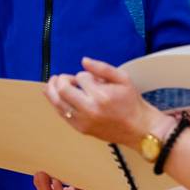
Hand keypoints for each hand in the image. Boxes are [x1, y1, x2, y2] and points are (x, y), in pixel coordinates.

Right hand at [33, 172, 133, 189]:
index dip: (42, 185)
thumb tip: (50, 160)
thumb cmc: (109, 177)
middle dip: (40, 187)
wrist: (129, 188)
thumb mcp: (83, 174)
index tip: (38, 170)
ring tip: (43, 175)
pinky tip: (57, 181)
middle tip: (38, 172)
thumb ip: (68, 172)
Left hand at [44, 58, 170, 149]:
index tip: (91, 78)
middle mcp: (90, 109)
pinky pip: (62, 114)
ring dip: (52, 90)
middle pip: (62, 89)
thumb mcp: (123, 78)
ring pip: (57, 103)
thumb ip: (102, 67)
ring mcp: (83, 121)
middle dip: (61, 79)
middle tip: (65, 77)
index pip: (80, 77)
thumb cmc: (131, 102)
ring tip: (53, 83)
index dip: (83, 74)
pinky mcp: (81, 129)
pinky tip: (58, 97)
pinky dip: (58, 103)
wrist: (137, 128)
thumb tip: (83, 60)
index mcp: (101, 95)